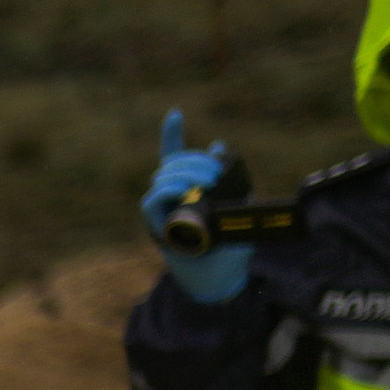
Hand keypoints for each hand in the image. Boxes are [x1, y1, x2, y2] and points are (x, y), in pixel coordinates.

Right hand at [143, 108, 254, 304]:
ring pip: (163, 177)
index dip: (171, 134)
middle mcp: (170, 198)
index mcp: (187, 189)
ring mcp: (162, 211)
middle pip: (172, 163)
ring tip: (208, 182)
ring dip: (185, 172)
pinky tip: (184, 190)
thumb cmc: (230, 243)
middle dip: (193, 159)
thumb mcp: (237, 204)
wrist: (222, 277)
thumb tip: (220, 146)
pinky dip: (167, 190)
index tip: (175, 113)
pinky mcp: (157, 226)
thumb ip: (230, 177)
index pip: (174, 157)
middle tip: (216, 170)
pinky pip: (152, 199)